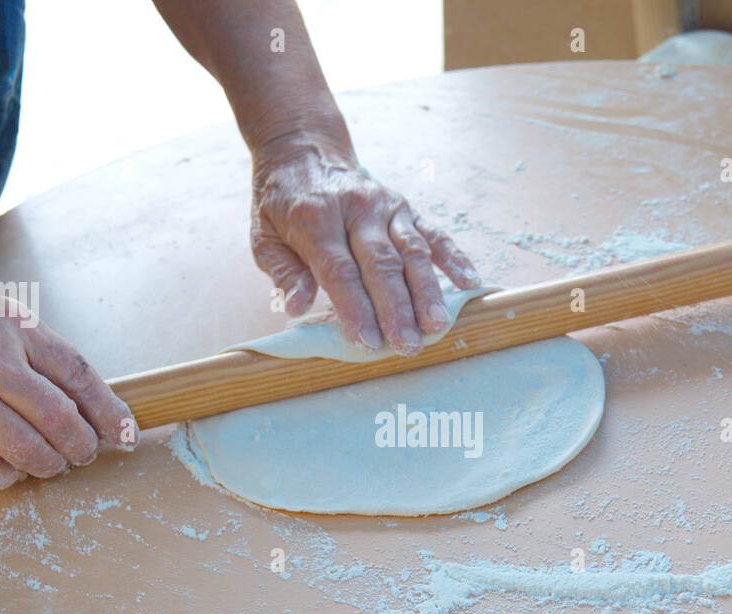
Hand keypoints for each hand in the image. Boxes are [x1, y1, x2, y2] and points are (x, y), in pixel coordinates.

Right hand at [0, 288, 134, 488]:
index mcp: (14, 327)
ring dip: (50, 466)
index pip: (80, 376)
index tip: (126, 434)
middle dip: (83, 447)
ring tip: (51, 465)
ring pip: (29, 450)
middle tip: (85, 455)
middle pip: (61, 420)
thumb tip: (93, 404)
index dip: (111, 412)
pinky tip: (12, 472)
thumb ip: (41, 353)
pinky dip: (8, 478)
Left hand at [249, 132, 481, 354]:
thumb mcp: (263, 237)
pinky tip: (468, 281)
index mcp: (315, 219)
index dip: (356, 308)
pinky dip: (453, 256)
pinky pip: (434, 233)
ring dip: (427, 291)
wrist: (303, 149)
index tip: (368, 341)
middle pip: (381, 265)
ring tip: (437, 325)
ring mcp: (385, 206)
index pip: (340, 270)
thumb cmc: (282, 204)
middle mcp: (355, 209)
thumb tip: (297, 308)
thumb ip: (284, 274)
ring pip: (412, 251)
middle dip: (397, 309)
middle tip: (408, 345)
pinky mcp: (405, 207)